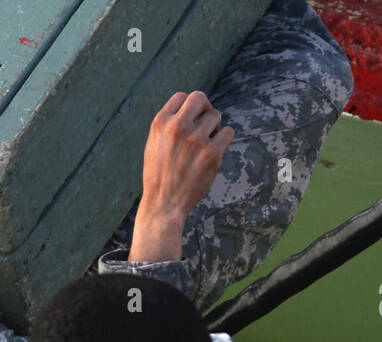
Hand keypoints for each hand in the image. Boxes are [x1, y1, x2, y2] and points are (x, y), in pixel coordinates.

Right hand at [140, 91, 232, 216]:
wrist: (163, 204)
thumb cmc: (159, 176)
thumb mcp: (154, 144)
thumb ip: (169, 125)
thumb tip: (191, 109)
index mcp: (160, 123)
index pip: (182, 97)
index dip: (188, 108)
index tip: (190, 120)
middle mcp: (177, 127)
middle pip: (200, 98)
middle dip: (204, 108)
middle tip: (204, 124)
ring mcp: (195, 139)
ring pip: (215, 116)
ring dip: (214, 127)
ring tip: (206, 144)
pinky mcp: (212, 153)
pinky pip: (228, 133)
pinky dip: (224, 139)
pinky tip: (216, 149)